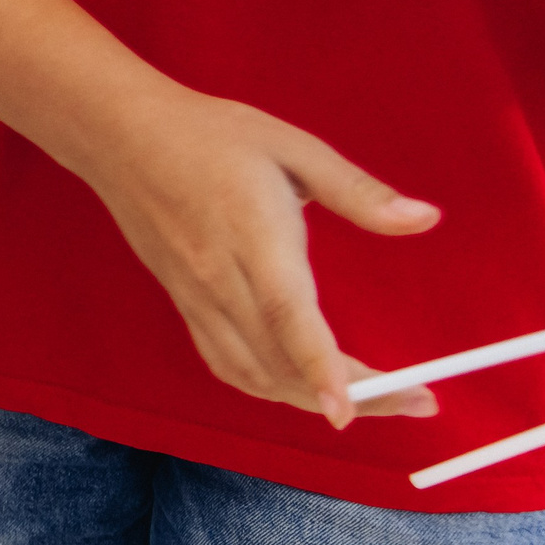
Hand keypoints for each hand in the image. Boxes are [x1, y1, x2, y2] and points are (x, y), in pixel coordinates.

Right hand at [80, 88, 440, 426]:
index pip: (286, 314)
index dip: (319, 366)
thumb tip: (424, 219)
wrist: (119, 136)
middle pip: (279, 361)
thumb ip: (358, 191)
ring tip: (371, 399)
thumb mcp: (292, 147)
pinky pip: (226, 363)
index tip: (348, 410)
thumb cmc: (209, 135)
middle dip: (351, 395)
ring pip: (252, 373)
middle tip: (417, 400)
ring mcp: (196, 297)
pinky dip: (268, 386)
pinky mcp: (183, 303)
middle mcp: (218, 277)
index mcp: (251, 235)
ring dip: (310, 398)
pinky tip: (299, 384)